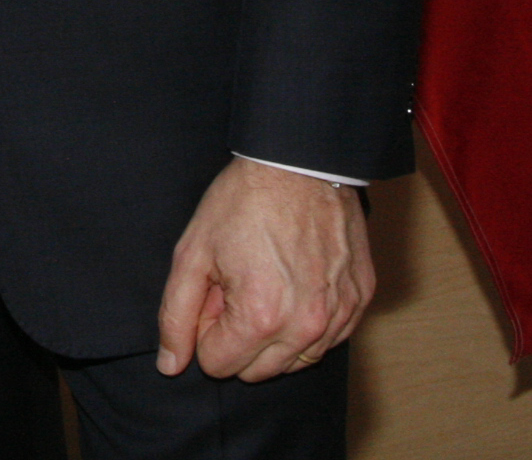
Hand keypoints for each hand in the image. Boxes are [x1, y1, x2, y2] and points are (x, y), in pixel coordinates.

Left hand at [154, 157, 372, 381]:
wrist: (300, 161)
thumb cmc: (243, 202)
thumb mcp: (193, 252)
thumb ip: (176, 315)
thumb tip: (171, 366)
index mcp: (260, 318)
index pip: (218, 364)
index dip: (207, 328)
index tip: (215, 290)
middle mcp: (306, 327)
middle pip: (257, 371)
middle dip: (239, 336)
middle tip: (238, 284)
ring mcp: (339, 315)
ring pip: (294, 361)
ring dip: (275, 335)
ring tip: (268, 281)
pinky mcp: (360, 300)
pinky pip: (328, 340)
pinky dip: (308, 323)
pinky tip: (297, 283)